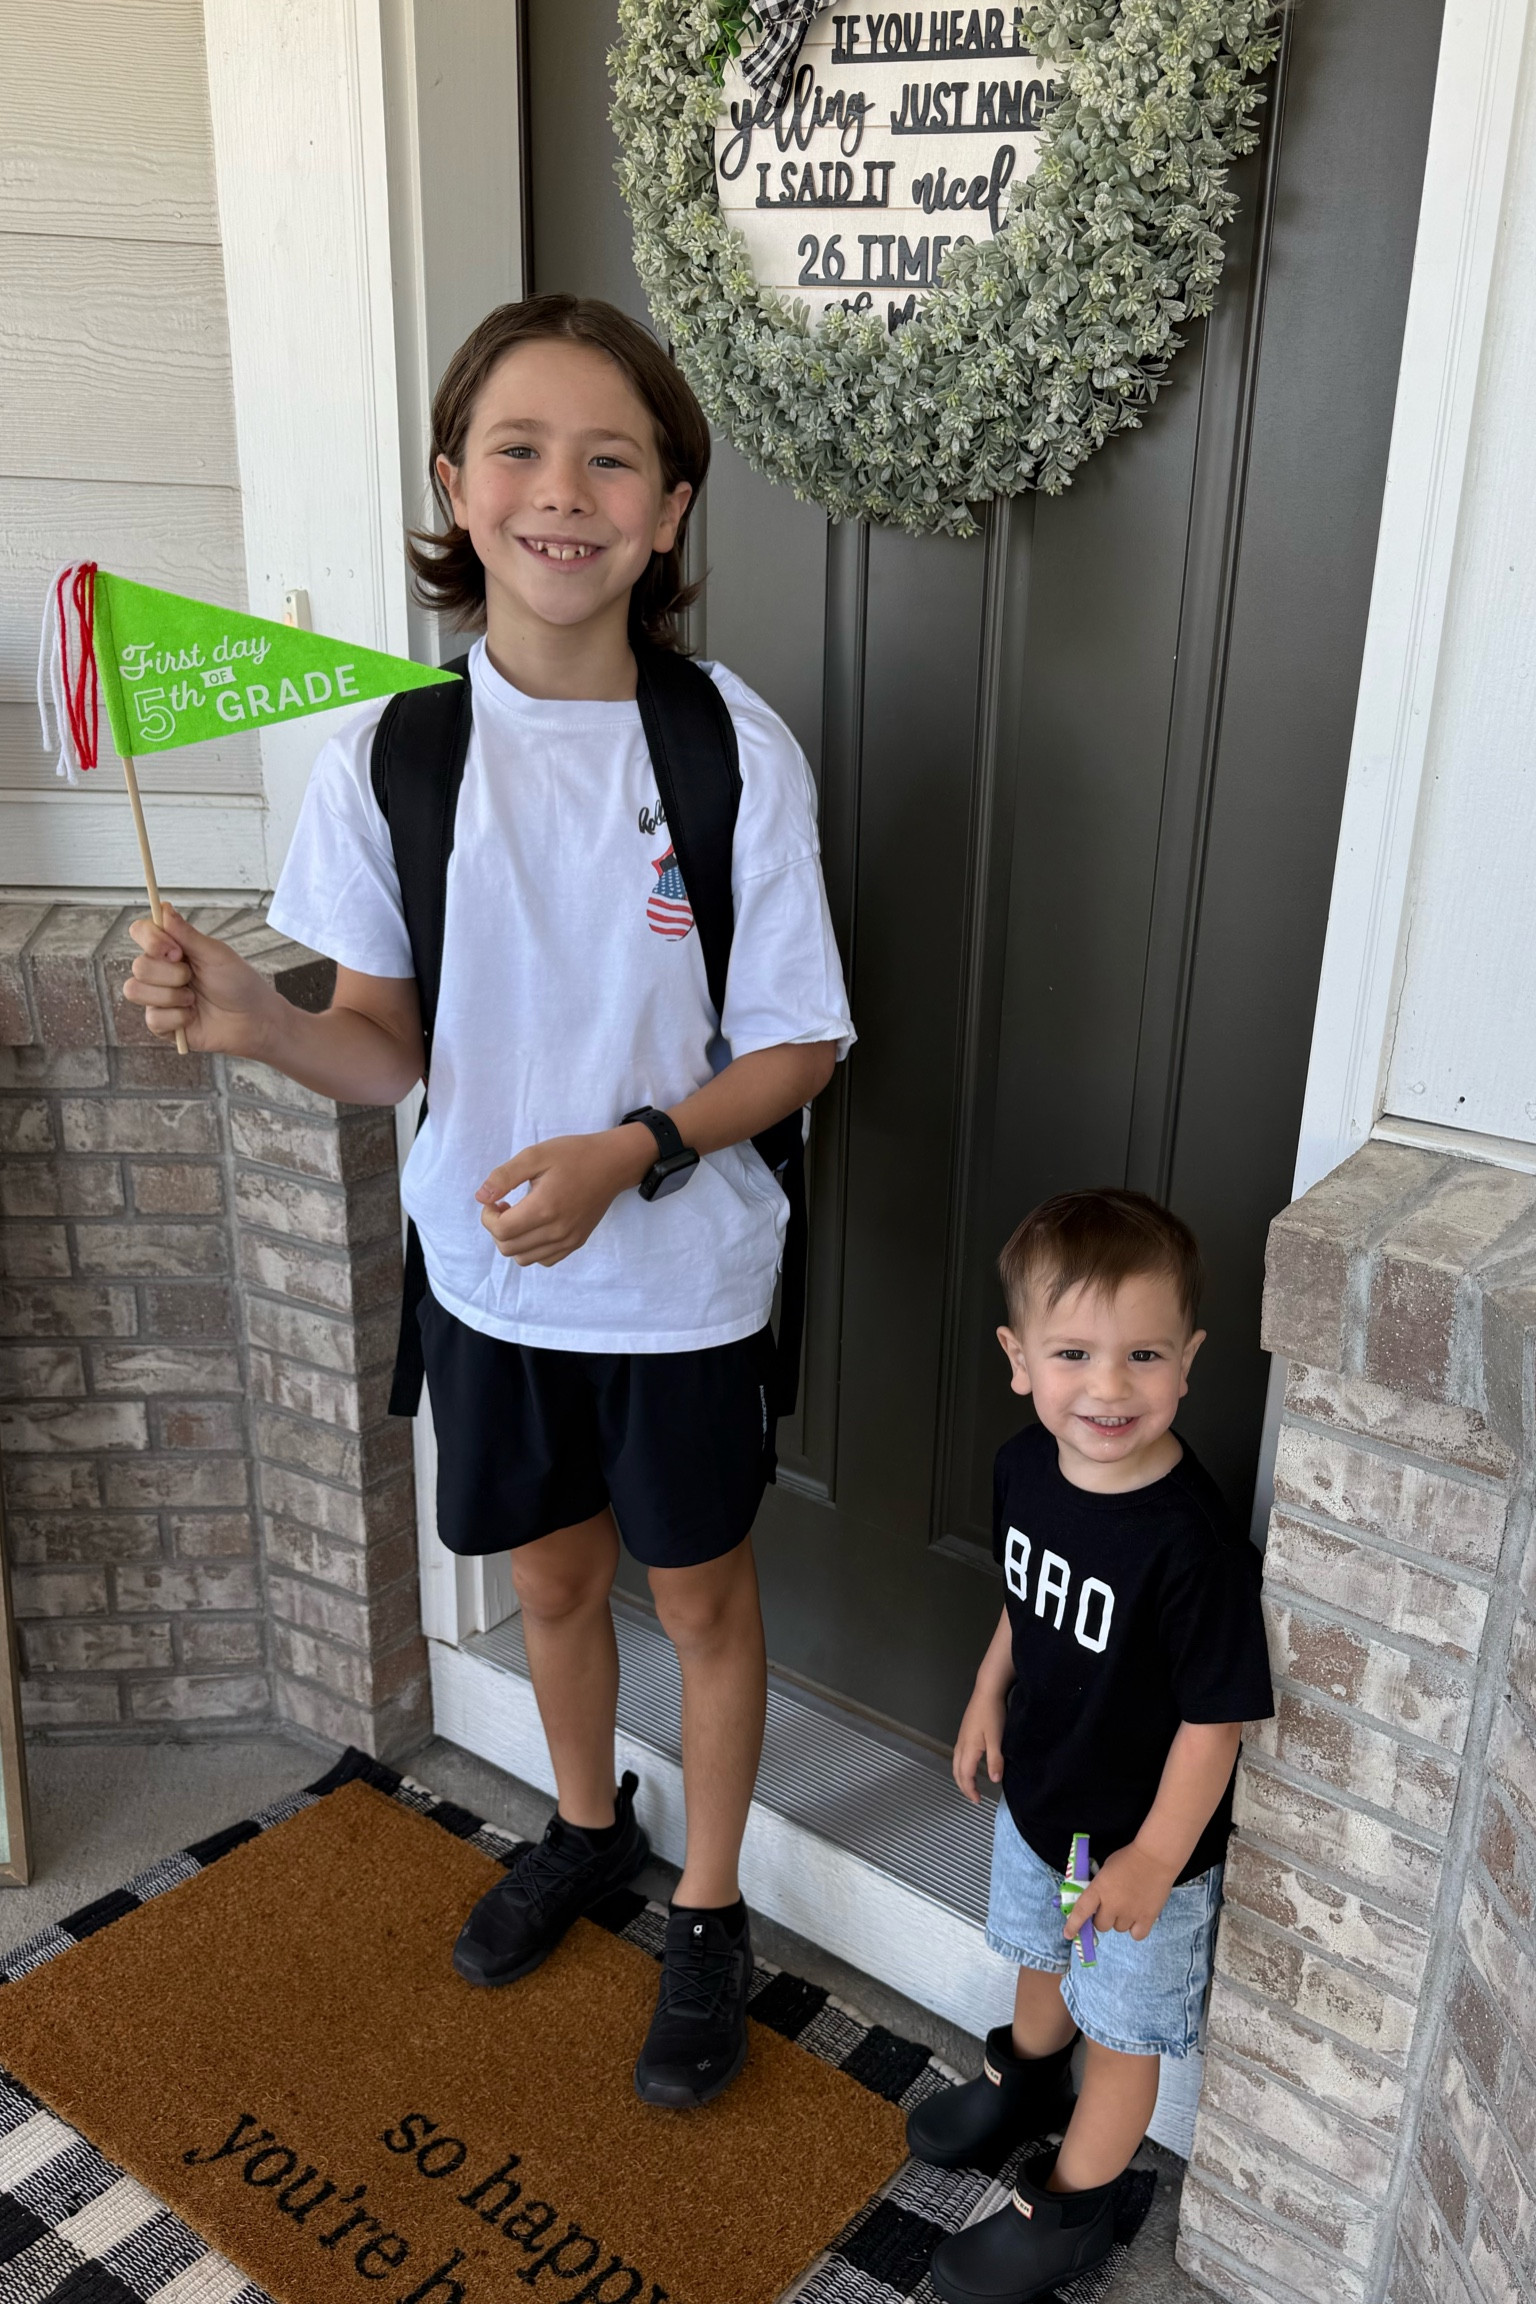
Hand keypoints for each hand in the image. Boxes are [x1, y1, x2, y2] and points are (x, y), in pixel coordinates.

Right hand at [125, 907, 277, 1054]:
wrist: (253, 1019)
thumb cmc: (238, 983)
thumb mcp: (215, 954)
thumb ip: (186, 934)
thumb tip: (163, 907)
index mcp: (172, 948)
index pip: (140, 932)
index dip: (151, 940)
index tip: (177, 951)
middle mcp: (160, 971)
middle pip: (139, 965)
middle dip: (171, 974)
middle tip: (194, 978)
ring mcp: (158, 997)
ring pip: (135, 991)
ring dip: (171, 996)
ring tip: (194, 1000)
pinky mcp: (161, 1023)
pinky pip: (152, 1018)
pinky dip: (178, 1017)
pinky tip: (193, 1016)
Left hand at [478, 1126, 654, 1266]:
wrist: (612, 1164)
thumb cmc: (574, 1155)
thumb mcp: (535, 1155)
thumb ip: (504, 1176)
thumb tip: (481, 1197)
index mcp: (545, 1207)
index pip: (500, 1230)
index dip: (487, 1216)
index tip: (495, 1199)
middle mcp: (557, 1230)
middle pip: (508, 1248)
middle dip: (497, 1228)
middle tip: (505, 1205)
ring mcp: (568, 1240)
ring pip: (523, 1258)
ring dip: (512, 1240)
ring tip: (520, 1216)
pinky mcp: (576, 1243)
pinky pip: (544, 1260)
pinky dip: (531, 1249)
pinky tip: (535, 1226)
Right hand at [952, 1684, 1007, 1804]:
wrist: (987, 1691)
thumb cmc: (993, 1714)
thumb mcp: (997, 1739)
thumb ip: (995, 1760)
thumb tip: (994, 1780)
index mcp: (968, 1748)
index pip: (965, 1775)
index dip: (970, 1790)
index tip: (978, 1801)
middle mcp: (961, 1744)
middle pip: (956, 1771)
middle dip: (963, 1786)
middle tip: (973, 1797)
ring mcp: (961, 1737)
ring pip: (956, 1763)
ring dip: (961, 1776)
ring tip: (970, 1785)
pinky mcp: (964, 1732)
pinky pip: (958, 1755)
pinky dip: (961, 1766)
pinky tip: (970, 1765)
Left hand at [1064, 1842, 1177, 1943]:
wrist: (1155, 1857)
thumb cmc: (1128, 1858)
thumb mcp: (1106, 1869)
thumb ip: (1099, 1887)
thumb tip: (1097, 1903)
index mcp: (1099, 1889)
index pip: (1081, 1911)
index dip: (1073, 1925)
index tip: (1068, 1934)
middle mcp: (1112, 1904)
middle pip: (1101, 1925)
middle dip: (1103, 1918)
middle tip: (1111, 1907)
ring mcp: (1130, 1913)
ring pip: (1119, 1929)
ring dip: (1120, 1921)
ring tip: (1129, 1906)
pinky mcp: (1147, 1918)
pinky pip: (1136, 1935)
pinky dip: (1135, 1929)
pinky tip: (1138, 1918)